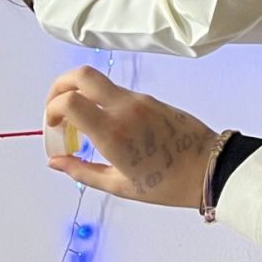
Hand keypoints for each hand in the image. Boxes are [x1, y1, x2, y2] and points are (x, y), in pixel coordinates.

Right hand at [44, 65, 216, 208]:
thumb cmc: (165, 185)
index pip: (69, 100)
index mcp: (112, 132)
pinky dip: (100, 100)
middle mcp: (124, 108)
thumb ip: (82, 171)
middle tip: (54, 109)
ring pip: (99, 82)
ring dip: (80, 94)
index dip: (51, 109)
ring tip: (79, 125)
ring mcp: (139, 100)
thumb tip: (54, 161)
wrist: (210, 168)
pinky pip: (117, 92)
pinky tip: (103, 125)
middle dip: (59, 86)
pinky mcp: (151, 99)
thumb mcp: (119, 186)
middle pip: (81, 75)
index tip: (52, 127)